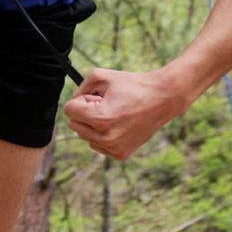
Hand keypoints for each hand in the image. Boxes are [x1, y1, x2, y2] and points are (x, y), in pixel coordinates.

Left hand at [63, 67, 181, 160]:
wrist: (163, 99)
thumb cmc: (132, 85)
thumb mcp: (101, 76)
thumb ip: (79, 88)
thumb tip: (70, 106)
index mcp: (100, 118)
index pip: (69, 110)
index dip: (81, 99)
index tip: (97, 97)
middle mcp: (106, 138)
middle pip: (74, 125)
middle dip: (85, 112)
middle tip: (106, 104)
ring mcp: (114, 148)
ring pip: (85, 136)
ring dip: (93, 125)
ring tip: (114, 113)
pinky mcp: (121, 154)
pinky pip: (98, 145)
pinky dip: (103, 135)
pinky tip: (119, 124)